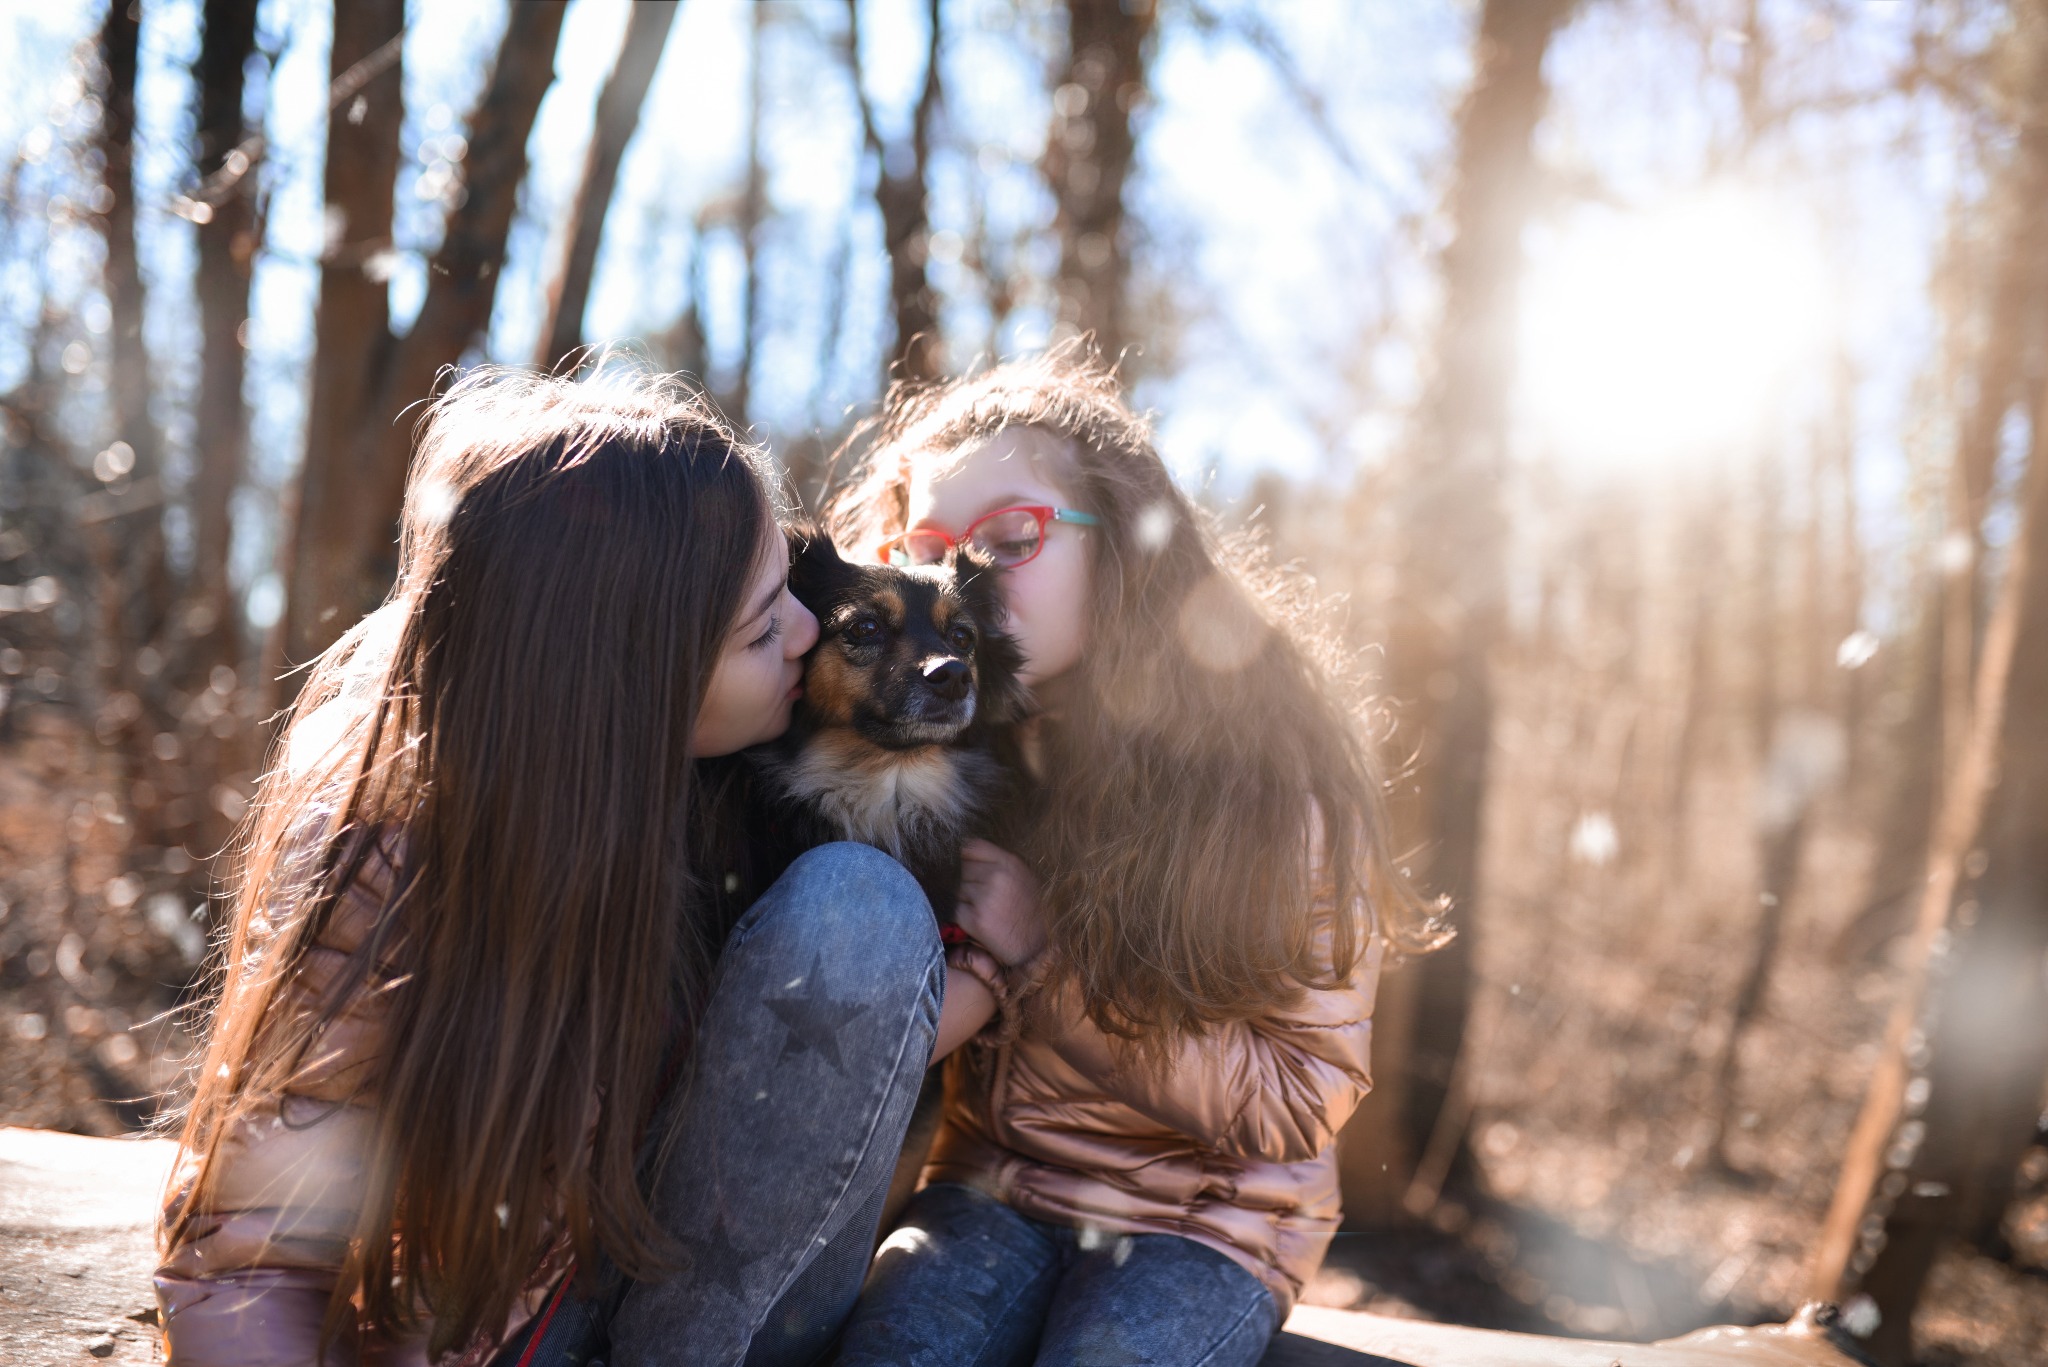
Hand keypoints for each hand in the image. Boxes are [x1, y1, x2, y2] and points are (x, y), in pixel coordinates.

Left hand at [956, 839, 1047, 968]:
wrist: (1037, 947)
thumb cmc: (1030, 912)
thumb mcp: (1022, 877)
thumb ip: (998, 863)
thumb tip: (967, 853)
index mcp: (1008, 863)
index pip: (972, 846)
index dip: (969, 858)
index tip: (972, 868)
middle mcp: (995, 876)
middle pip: (963, 869)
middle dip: (969, 881)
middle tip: (986, 897)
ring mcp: (983, 897)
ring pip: (958, 890)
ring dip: (966, 900)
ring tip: (987, 911)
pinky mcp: (974, 919)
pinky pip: (957, 910)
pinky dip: (964, 918)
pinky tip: (982, 924)